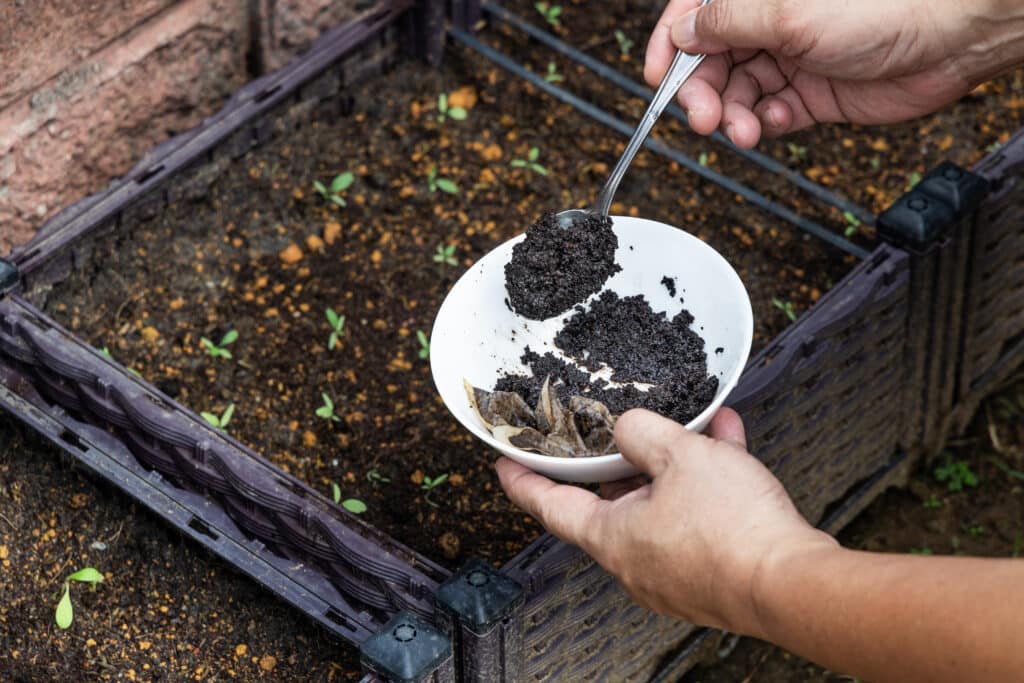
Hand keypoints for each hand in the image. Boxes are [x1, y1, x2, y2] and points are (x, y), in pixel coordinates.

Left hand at [496, 408, 835, 633]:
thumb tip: (628, 427)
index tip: (505, 466)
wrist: (794, 583)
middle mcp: (636, 561)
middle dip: (622, 461)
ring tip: (697, 427)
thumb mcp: (679, 454)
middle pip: (611, 503)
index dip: (524, 481)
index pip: (549, 506)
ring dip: (676, 464)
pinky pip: (697, 518)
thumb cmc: (734, 531)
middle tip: (621, 433)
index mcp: (612, 537)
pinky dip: (706, 484)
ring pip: (662, 504)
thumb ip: (642, 432)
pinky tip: (728, 446)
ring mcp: (673, 572)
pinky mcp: (709, 574)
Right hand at [645, 0, 1023, 147]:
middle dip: (700, 91)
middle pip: (710, 60)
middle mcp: (770, 21)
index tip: (655, 76)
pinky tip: (777, 123)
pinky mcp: (812, 92)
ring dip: (732, 115)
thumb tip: (682, 32)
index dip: (669, 43)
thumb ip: (727, 23)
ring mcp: (790, 56)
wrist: (952, 37)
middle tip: (702, 117)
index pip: (695, 13)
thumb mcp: (788, 12)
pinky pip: (770, 114)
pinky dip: (766, 124)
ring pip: (737, 92)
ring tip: (742, 130)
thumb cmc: (885, 5)